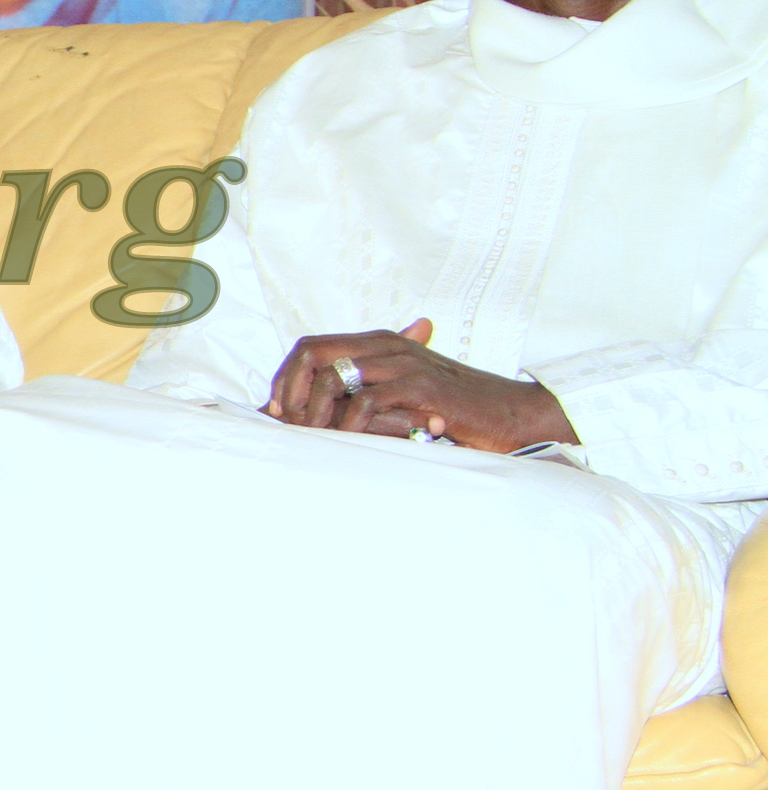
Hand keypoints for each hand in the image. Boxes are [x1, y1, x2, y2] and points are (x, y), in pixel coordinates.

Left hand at [265, 318, 573, 451]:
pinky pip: (365, 402)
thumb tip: (313, 417)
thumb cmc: (456, 411)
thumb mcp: (402, 399)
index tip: (276, 412)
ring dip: (313, 412)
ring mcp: (403, 364)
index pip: (310, 347)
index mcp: (379, 343)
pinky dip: (347, 426)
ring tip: (314, 440)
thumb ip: (363, 397)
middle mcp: (386, 345)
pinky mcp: (420, 389)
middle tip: (289, 427)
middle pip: (309, 353)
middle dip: (288, 391)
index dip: (285, 378)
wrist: (513, 414)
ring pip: (331, 376)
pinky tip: (348, 445)